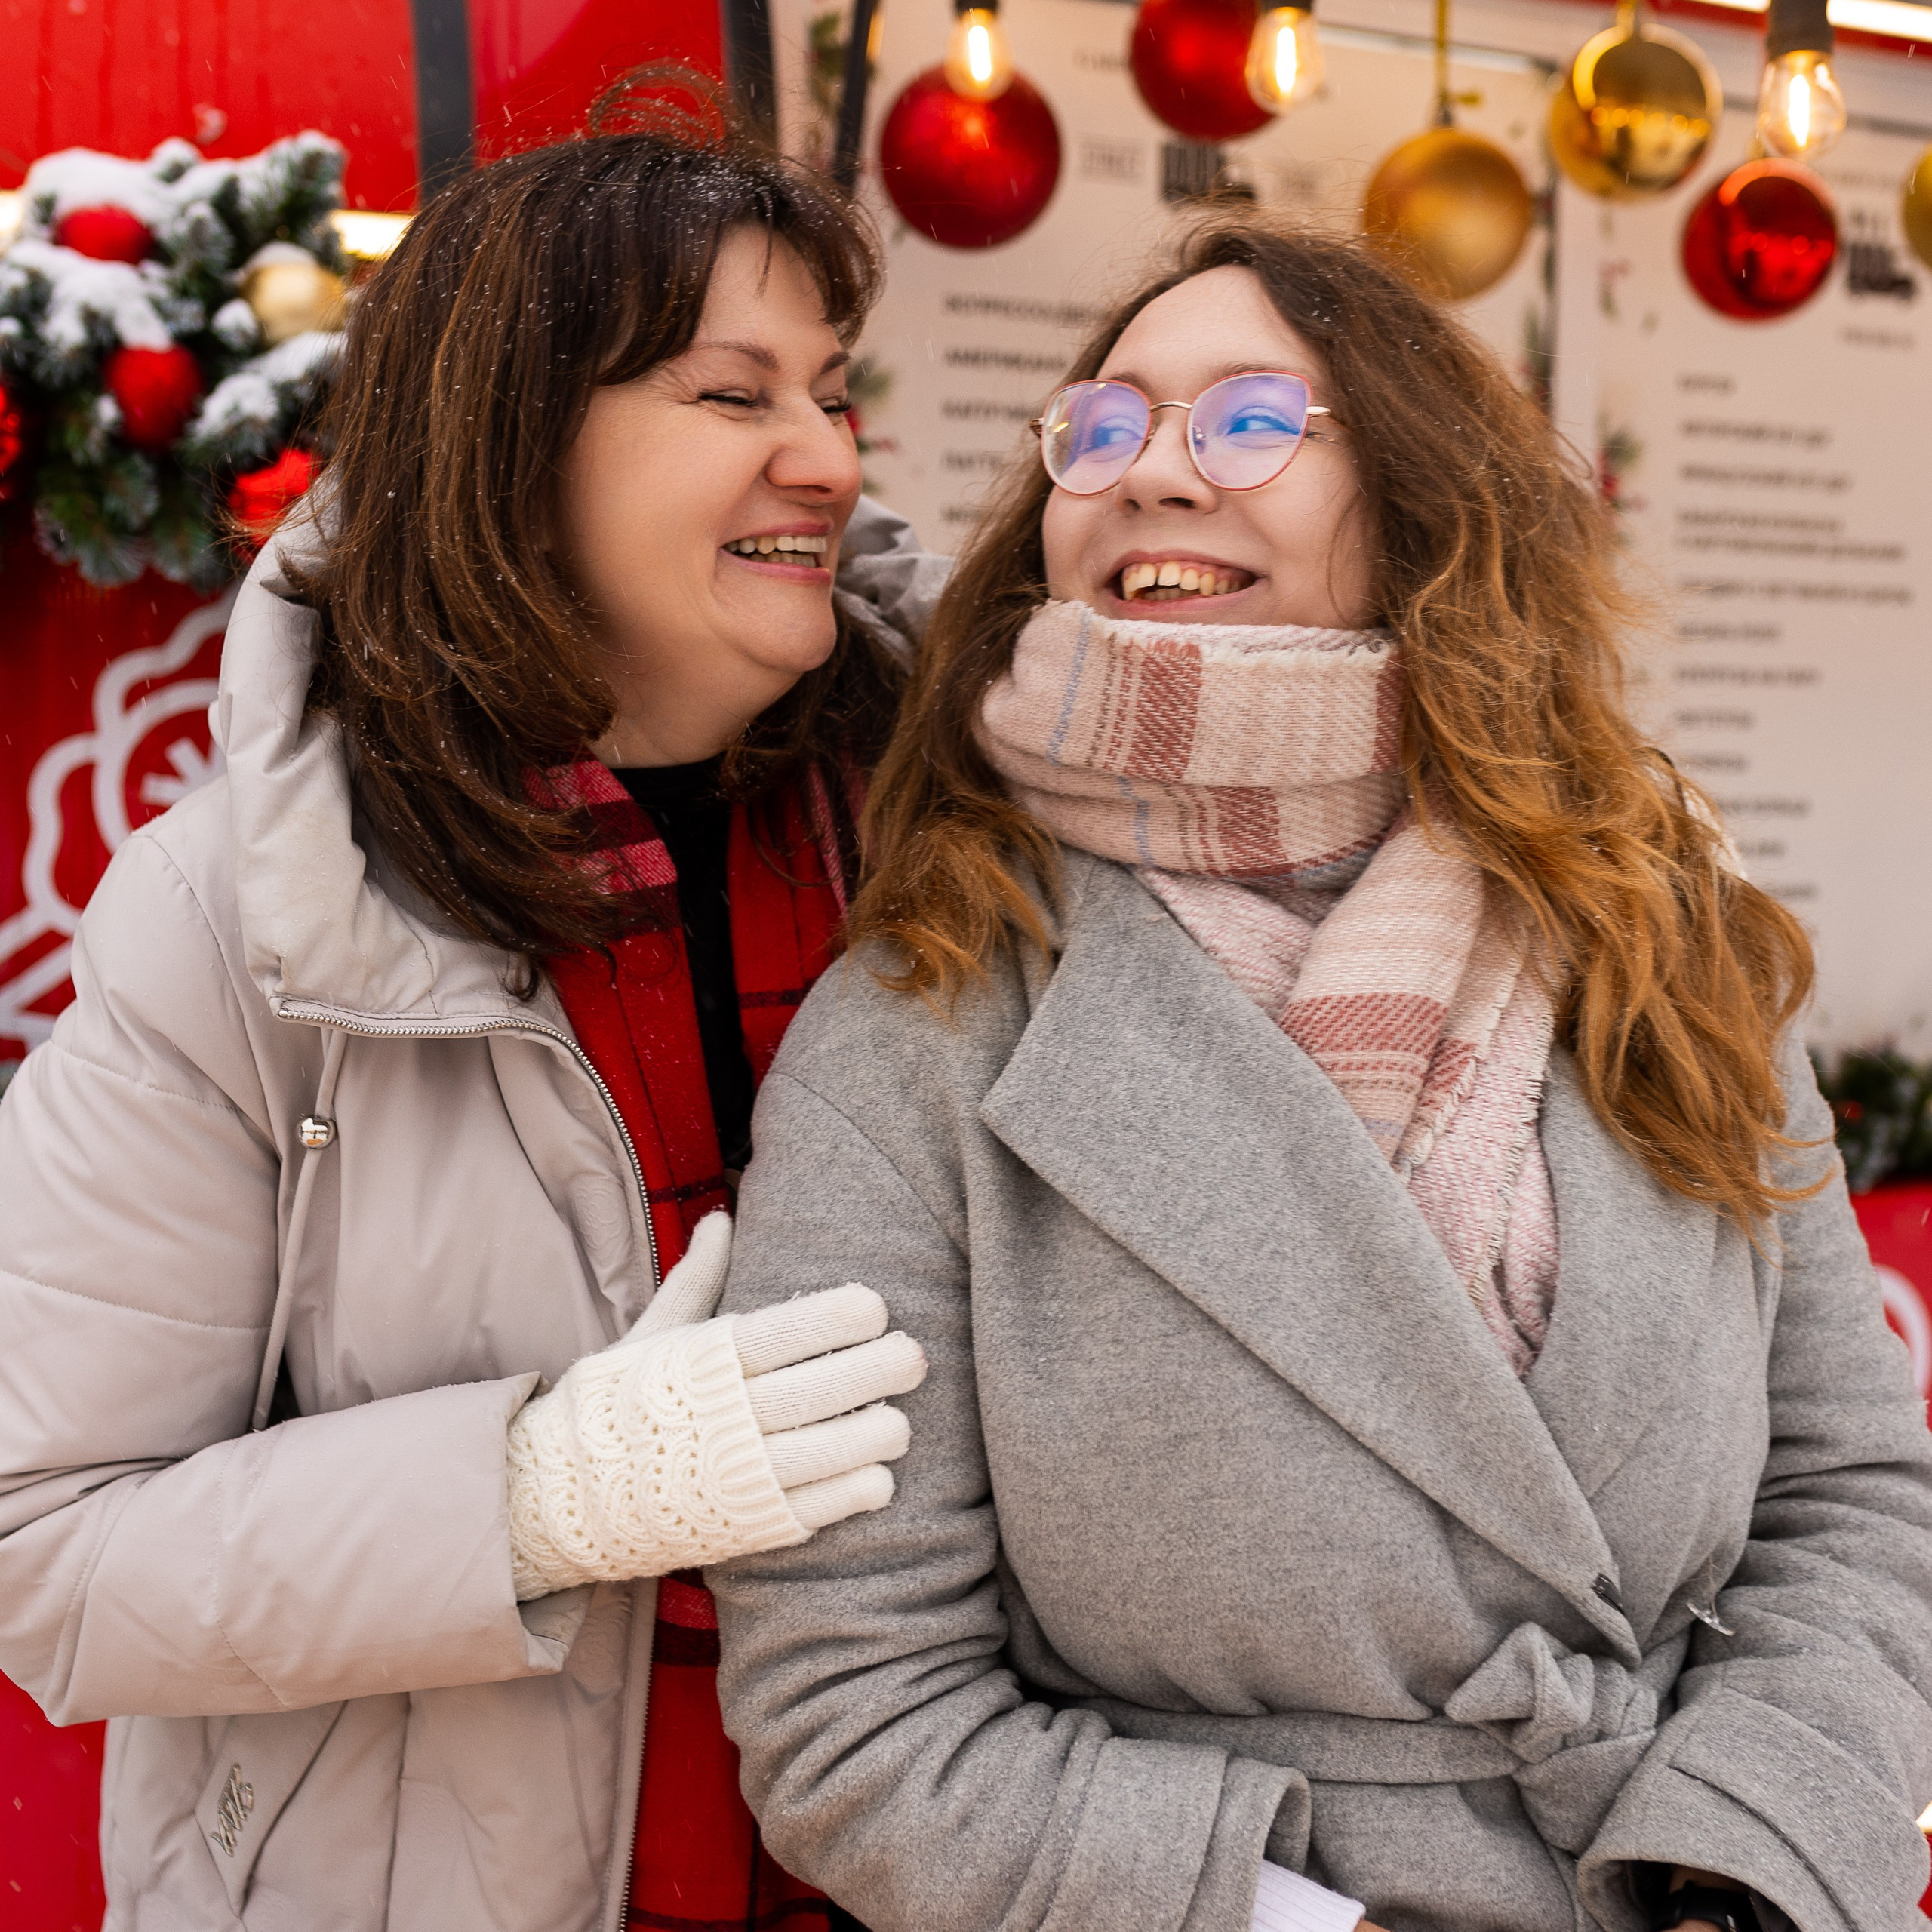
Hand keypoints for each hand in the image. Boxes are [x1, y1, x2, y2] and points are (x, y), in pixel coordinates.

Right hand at [505, 1212, 925, 1596]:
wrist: (554, 1500)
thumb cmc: (613, 1406)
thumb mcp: (647, 1336)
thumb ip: (694, 1280)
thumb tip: (721, 1215)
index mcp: (701, 1363)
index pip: (778, 1333)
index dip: (831, 1319)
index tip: (875, 1306)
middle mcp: (721, 1419)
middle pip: (814, 1390)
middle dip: (874, 1371)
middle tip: (915, 1355)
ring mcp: (734, 1477)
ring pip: (823, 1454)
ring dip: (873, 1436)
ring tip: (900, 1422)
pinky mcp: (743, 1527)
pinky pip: (811, 1512)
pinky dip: (852, 1494)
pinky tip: (878, 1476)